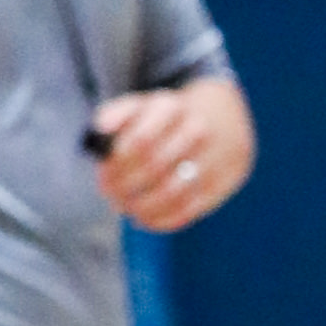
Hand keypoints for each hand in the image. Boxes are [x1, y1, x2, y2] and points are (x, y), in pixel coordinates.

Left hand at [94, 84, 249, 231]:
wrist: (223, 118)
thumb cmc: (168, 120)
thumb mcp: (143, 106)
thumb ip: (116, 114)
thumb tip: (101, 129)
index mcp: (171, 107)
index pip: (140, 139)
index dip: (117, 164)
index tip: (103, 177)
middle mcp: (197, 128)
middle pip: (155, 165)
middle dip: (126, 186)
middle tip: (111, 196)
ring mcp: (215, 156)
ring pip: (172, 190)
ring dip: (143, 206)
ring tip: (128, 209)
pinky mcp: (225, 181)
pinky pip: (191, 207)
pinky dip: (164, 219)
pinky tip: (147, 219)